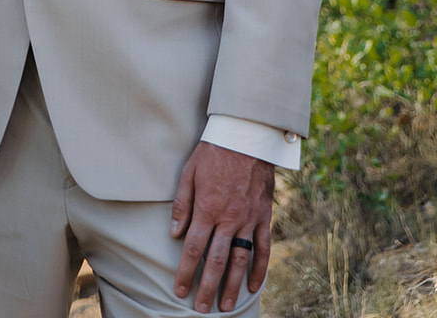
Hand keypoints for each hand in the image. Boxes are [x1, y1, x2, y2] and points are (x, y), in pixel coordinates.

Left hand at [170, 143, 273, 312]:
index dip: (185, 272)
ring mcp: (248, 219)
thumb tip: (173, 234)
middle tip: (201, 309)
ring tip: (224, 305)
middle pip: (216, 261)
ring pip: (240, 260)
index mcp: (207, 208)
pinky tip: (255, 286)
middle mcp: (228, 218)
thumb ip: (182, 204)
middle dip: (206, 287)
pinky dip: (260, 269)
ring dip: (231, 285)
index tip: (180, 290)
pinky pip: (263, 248)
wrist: (246, 136)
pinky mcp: (263, 216)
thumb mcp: (189, 172)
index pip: (194, 248)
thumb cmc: (213, 152)